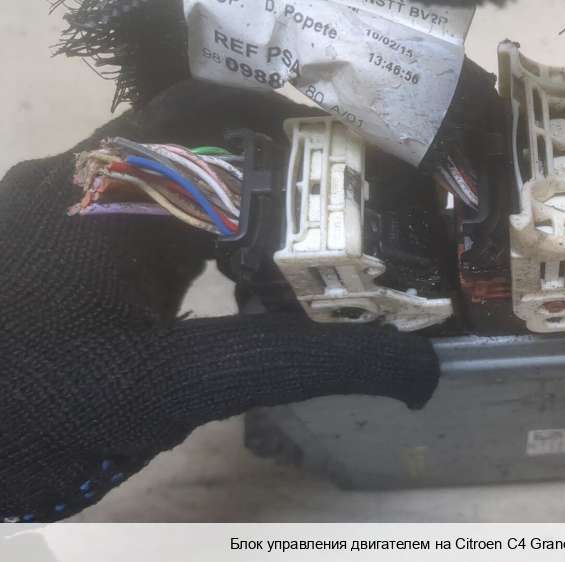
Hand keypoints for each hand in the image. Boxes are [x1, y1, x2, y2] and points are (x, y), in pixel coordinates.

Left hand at [0, 81, 439, 522]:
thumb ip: (297, 364)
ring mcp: (50, 202)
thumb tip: (416, 372)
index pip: (225, 114)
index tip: (363, 162)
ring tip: (299, 233)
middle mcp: (81, 174)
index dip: (300, 127)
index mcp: (116, 188)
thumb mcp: (176, 390)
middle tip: (345, 200)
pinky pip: (130, 203)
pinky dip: (189, 221)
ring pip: (162, 166)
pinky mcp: (37, 238)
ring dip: (232, 189)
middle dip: (275, 156)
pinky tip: (219, 269)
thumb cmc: (37, 409)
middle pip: (198, 129)